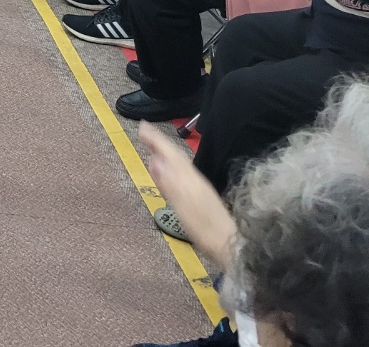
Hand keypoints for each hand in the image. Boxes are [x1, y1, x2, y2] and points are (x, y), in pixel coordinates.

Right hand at [138, 122, 236, 265]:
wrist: (230, 245)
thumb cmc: (204, 228)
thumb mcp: (183, 207)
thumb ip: (169, 183)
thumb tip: (154, 160)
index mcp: (188, 179)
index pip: (171, 153)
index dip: (157, 140)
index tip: (142, 126)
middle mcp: (194, 179)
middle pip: (176, 156)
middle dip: (160, 143)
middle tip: (144, 132)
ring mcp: (199, 188)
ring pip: (180, 164)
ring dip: (166, 153)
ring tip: (154, 148)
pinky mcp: (201, 197)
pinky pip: (183, 173)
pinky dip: (172, 167)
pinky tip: (169, 172)